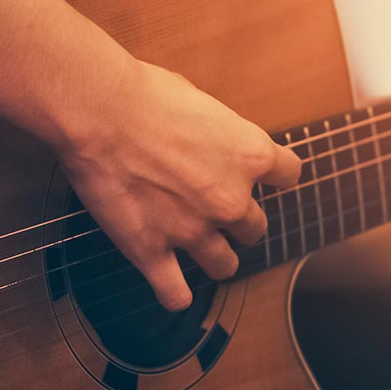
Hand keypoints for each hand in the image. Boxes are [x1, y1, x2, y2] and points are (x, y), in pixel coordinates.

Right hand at [57, 58, 301, 309]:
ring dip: (215, 257)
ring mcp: (192, 230)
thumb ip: (217, 133)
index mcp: (249, 156)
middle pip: (255, 228)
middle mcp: (230, 199)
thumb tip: (210, 141)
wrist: (99, 111)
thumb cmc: (145, 94)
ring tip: (197, 247)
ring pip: (224, 265)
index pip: (290, 175)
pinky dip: (175, 295)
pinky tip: (171, 287)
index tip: (262, 177)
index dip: (275, 177)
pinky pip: (175, 294)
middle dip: (238, 220)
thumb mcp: (201, 101)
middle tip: (213, 208)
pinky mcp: (152, 251)